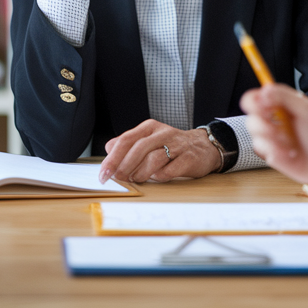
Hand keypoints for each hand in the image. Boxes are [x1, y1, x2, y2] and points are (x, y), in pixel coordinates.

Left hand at [97, 120, 220, 183]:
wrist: (203, 147)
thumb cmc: (171, 147)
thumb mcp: (149, 141)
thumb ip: (129, 146)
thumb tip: (109, 156)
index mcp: (149, 128)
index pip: (125, 140)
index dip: (112, 158)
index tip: (103, 174)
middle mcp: (162, 133)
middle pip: (138, 148)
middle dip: (124, 166)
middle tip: (117, 179)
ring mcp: (176, 145)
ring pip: (153, 158)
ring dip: (141, 172)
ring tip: (136, 179)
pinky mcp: (188, 158)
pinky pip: (170, 169)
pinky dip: (160, 176)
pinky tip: (156, 178)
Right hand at [240, 84, 307, 207]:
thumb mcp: (305, 109)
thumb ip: (283, 96)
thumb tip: (263, 91)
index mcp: (281, 104)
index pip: (258, 95)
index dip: (254, 99)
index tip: (264, 106)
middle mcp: (272, 118)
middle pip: (250, 111)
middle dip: (262, 120)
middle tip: (275, 127)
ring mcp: (269, 135)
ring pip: (253, 129)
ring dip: (271, 136)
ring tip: (287, 142)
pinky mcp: (267, 151)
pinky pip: (259, 147)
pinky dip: (275, 149)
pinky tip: (288, 153)